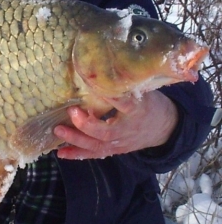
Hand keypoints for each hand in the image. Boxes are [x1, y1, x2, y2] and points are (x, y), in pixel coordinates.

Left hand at [54, 90, 178, 159]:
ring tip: (58, 130)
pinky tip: (61, 152)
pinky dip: (77, 154)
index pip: (127, 105)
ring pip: (97, 145)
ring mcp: (121, 143)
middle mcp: (128, 130)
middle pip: (106, 132)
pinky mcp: (114, 150)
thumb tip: (103, 69)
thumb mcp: (144, 91)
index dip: (114, 99)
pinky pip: (94, 154)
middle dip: (86, 124)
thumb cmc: (149, 104)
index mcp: (139, 111)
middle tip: (71, 111)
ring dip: (76, 139)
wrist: (164, 128)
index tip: (99, 89)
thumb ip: (125, 85)